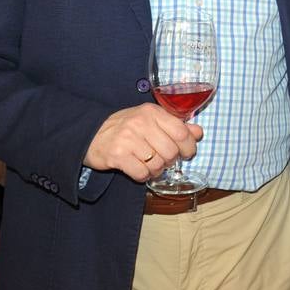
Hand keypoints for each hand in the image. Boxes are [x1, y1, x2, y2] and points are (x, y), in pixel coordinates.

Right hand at [83, 103, 203, 181]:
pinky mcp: (117, 155)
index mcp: (152, 112)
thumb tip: (199, 132)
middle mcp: (141, 123)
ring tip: (148, 164)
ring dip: (156, 170)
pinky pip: (142, 174)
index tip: (187, 153)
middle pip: (171, 152)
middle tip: (163, 160)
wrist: (90, 134)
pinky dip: (143, 176)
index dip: (189, 147)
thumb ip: (176, 126)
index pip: (182, 132)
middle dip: (170, 161)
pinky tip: (138, 170)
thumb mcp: (151, 120)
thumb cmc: (125, 127)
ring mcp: (128, 139)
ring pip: (157, 164)